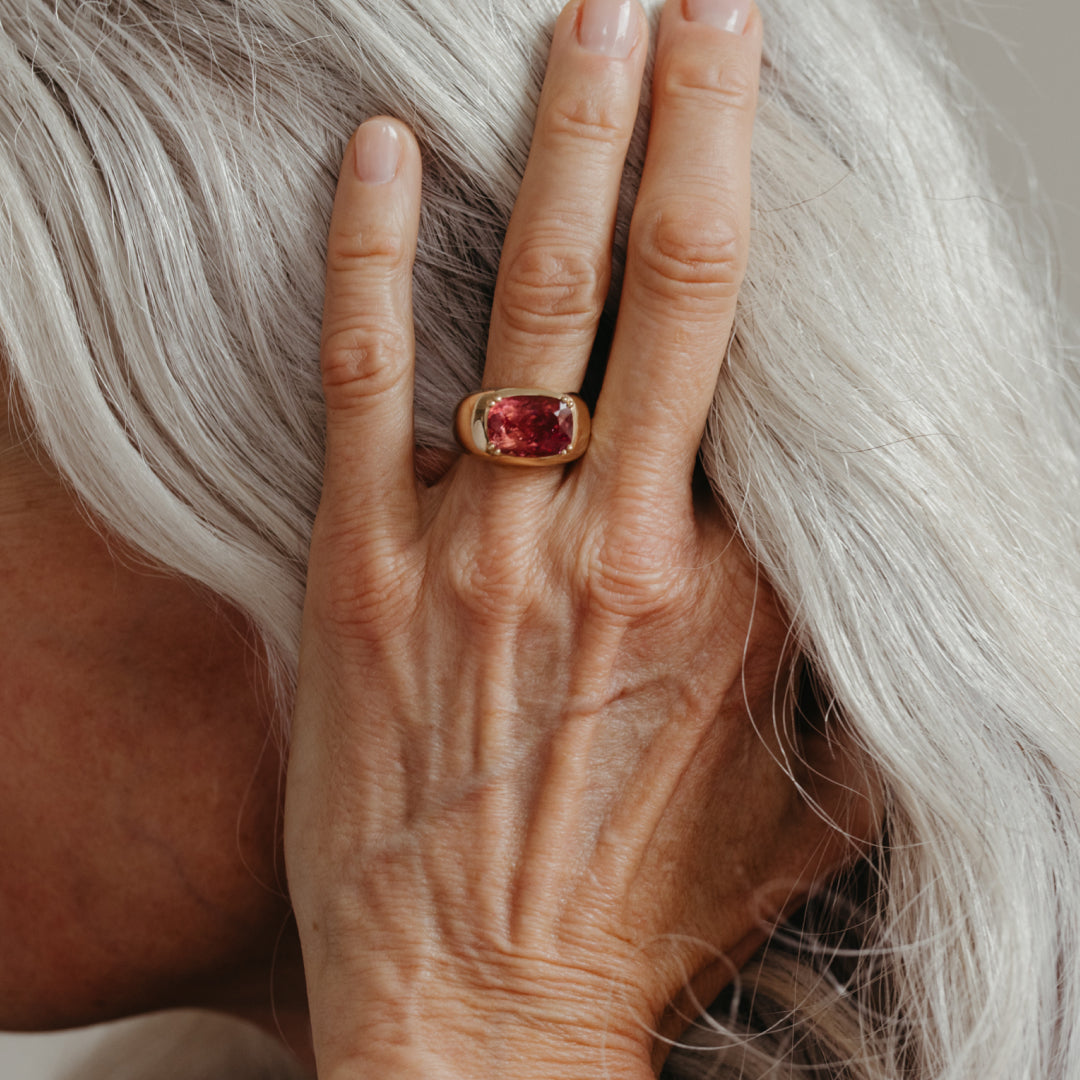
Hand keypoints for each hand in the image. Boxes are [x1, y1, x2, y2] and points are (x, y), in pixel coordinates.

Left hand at [284, 1, 875, 1076]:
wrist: (482, 1007)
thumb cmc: (641, 908)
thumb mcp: (802, 801)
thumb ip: (836, 673)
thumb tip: (870, 572)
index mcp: (735, 595)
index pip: (762, 365)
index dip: (763, 220)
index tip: (759, 116)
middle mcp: (612, 549)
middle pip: (668, 288)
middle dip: (690, 123)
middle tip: (700, 2)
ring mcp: (478, 552)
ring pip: (526, 308)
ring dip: (560, 150)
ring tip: (584, 27)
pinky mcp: (361, 575)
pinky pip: (365, 379)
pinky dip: (369, 254)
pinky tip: (375, 151)